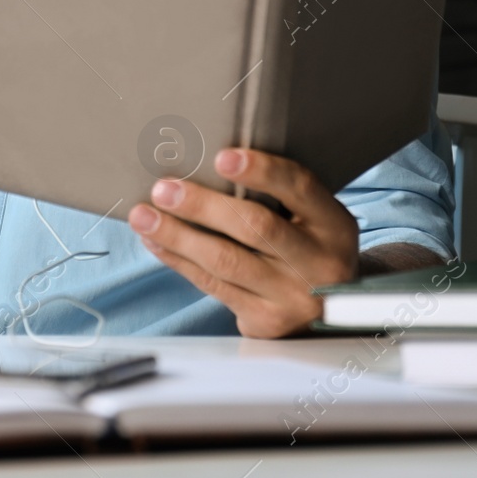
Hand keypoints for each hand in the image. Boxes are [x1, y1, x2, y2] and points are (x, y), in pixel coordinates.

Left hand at [128, 148, 359, 337]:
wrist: (328, 312)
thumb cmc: (307, 248)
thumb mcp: (312, 220)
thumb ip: (277, 197)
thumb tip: (207, 163)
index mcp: (333, 226)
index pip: (300, 189)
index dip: (261, 171)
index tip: (222, 156)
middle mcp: (319, 263)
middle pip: (256, 228)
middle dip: (203, 206)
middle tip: (164, 189)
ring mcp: (291, 297)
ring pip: (225, 261)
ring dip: (177, 236)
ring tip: (143, 216)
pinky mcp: (265, 321)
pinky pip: (212, 286)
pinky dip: (178, 260)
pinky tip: (155, 242)